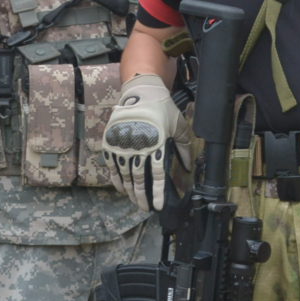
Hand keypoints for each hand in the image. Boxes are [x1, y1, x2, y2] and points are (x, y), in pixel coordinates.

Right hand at [103, 74, 191, 211]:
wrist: (140, 92)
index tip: (157, 206)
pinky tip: (121, 188)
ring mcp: (122, 145)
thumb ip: (184, 147)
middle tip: (144, 208)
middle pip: (138, 179)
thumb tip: (188, 167)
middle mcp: (138, 147)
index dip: (157, 193)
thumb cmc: (162, 108)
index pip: (156, 175)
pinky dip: (116, 179)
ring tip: (134, 201)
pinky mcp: (111, 142)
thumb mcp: (178, 125)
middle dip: (141, 196)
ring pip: (124, 175)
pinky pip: (112, 166)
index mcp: (156, 144)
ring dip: (129, 191)